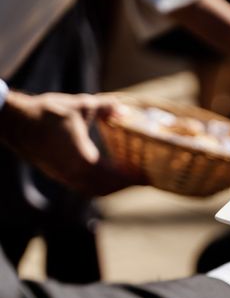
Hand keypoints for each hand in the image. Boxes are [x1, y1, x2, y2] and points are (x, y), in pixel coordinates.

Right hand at [0, 91, 140, 195]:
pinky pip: (83, 186)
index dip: (132, 179)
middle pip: (106, 189)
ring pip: (94, 190)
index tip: (146, 177)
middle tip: (143, 178)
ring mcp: (64, 176)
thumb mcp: (81, 106)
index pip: (114, 178)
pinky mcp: (58, 174)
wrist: (15, 121)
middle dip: (125, 185)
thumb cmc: (47, 113)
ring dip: (112, 187)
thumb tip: (123, 109)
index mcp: (83, 161)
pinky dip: (99, 184)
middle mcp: (74, 174)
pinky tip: (107, 173)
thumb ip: (105, 108)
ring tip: (128, 178)